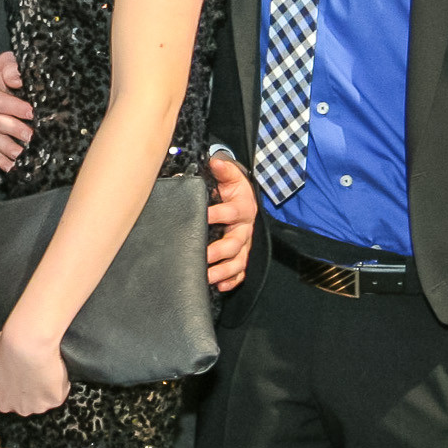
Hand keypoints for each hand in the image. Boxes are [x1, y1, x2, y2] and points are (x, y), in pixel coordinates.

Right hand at [0, 51, 32, 171]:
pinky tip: (13, 168)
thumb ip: (11, 67)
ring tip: (23, 155)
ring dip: (9, 149)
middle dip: (14, 130)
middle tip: (31, 135)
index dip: (14, 107)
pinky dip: (3, 161)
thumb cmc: (4, 71)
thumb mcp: (6, 62)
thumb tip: (17, 78)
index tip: (30, 111)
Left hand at [0, 320, 70, 414]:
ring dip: (45, 387)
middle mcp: (21, 409)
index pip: (11, 400)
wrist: (29, 342)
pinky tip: (53, 370)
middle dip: (31, 390)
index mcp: (4, 402)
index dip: (16, 386)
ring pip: (45, 399)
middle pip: (29, 403)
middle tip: (31, 370)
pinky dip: (60, 383)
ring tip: (42, 369)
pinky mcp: (56, 399)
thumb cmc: (6, 348)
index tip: (20, 373)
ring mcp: (40, 405)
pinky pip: (60, 391)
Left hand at [205, 153, 256, 291]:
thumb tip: (216, 161)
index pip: (230, 212)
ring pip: (237, 262)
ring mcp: (243, 245)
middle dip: (219, 251)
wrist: (243, 199)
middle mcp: (244, 229)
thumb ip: (223, 169)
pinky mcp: (241, 256)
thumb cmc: (233, 189)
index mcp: (241, 208)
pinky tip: (220, 286)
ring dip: (223, 271)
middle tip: (204, 256)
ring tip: (208, 277)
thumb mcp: (230, 176)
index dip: (217, 215)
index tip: (203, 217)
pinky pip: (240, 272)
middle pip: (235, 243)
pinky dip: (232, 280)